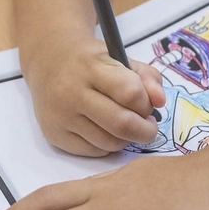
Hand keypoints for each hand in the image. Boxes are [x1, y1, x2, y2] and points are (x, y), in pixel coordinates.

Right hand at [22, 38, 165, 155]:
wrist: (48, 60)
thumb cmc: (90, 61)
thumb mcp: (120, 57)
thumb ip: (147, 77)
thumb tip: (160, 102)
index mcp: (91, 68)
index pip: (130, 93)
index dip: (146, 103)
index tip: (147, 104)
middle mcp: (72, 92)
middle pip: (121, 124)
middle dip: (145, 130)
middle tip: (148, 127)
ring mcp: (61, 116)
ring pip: (109, 143)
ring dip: (126, 139)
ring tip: (126, 126)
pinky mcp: (54, 135)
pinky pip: (93, 151)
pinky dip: (107, 146)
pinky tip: (105, 131)